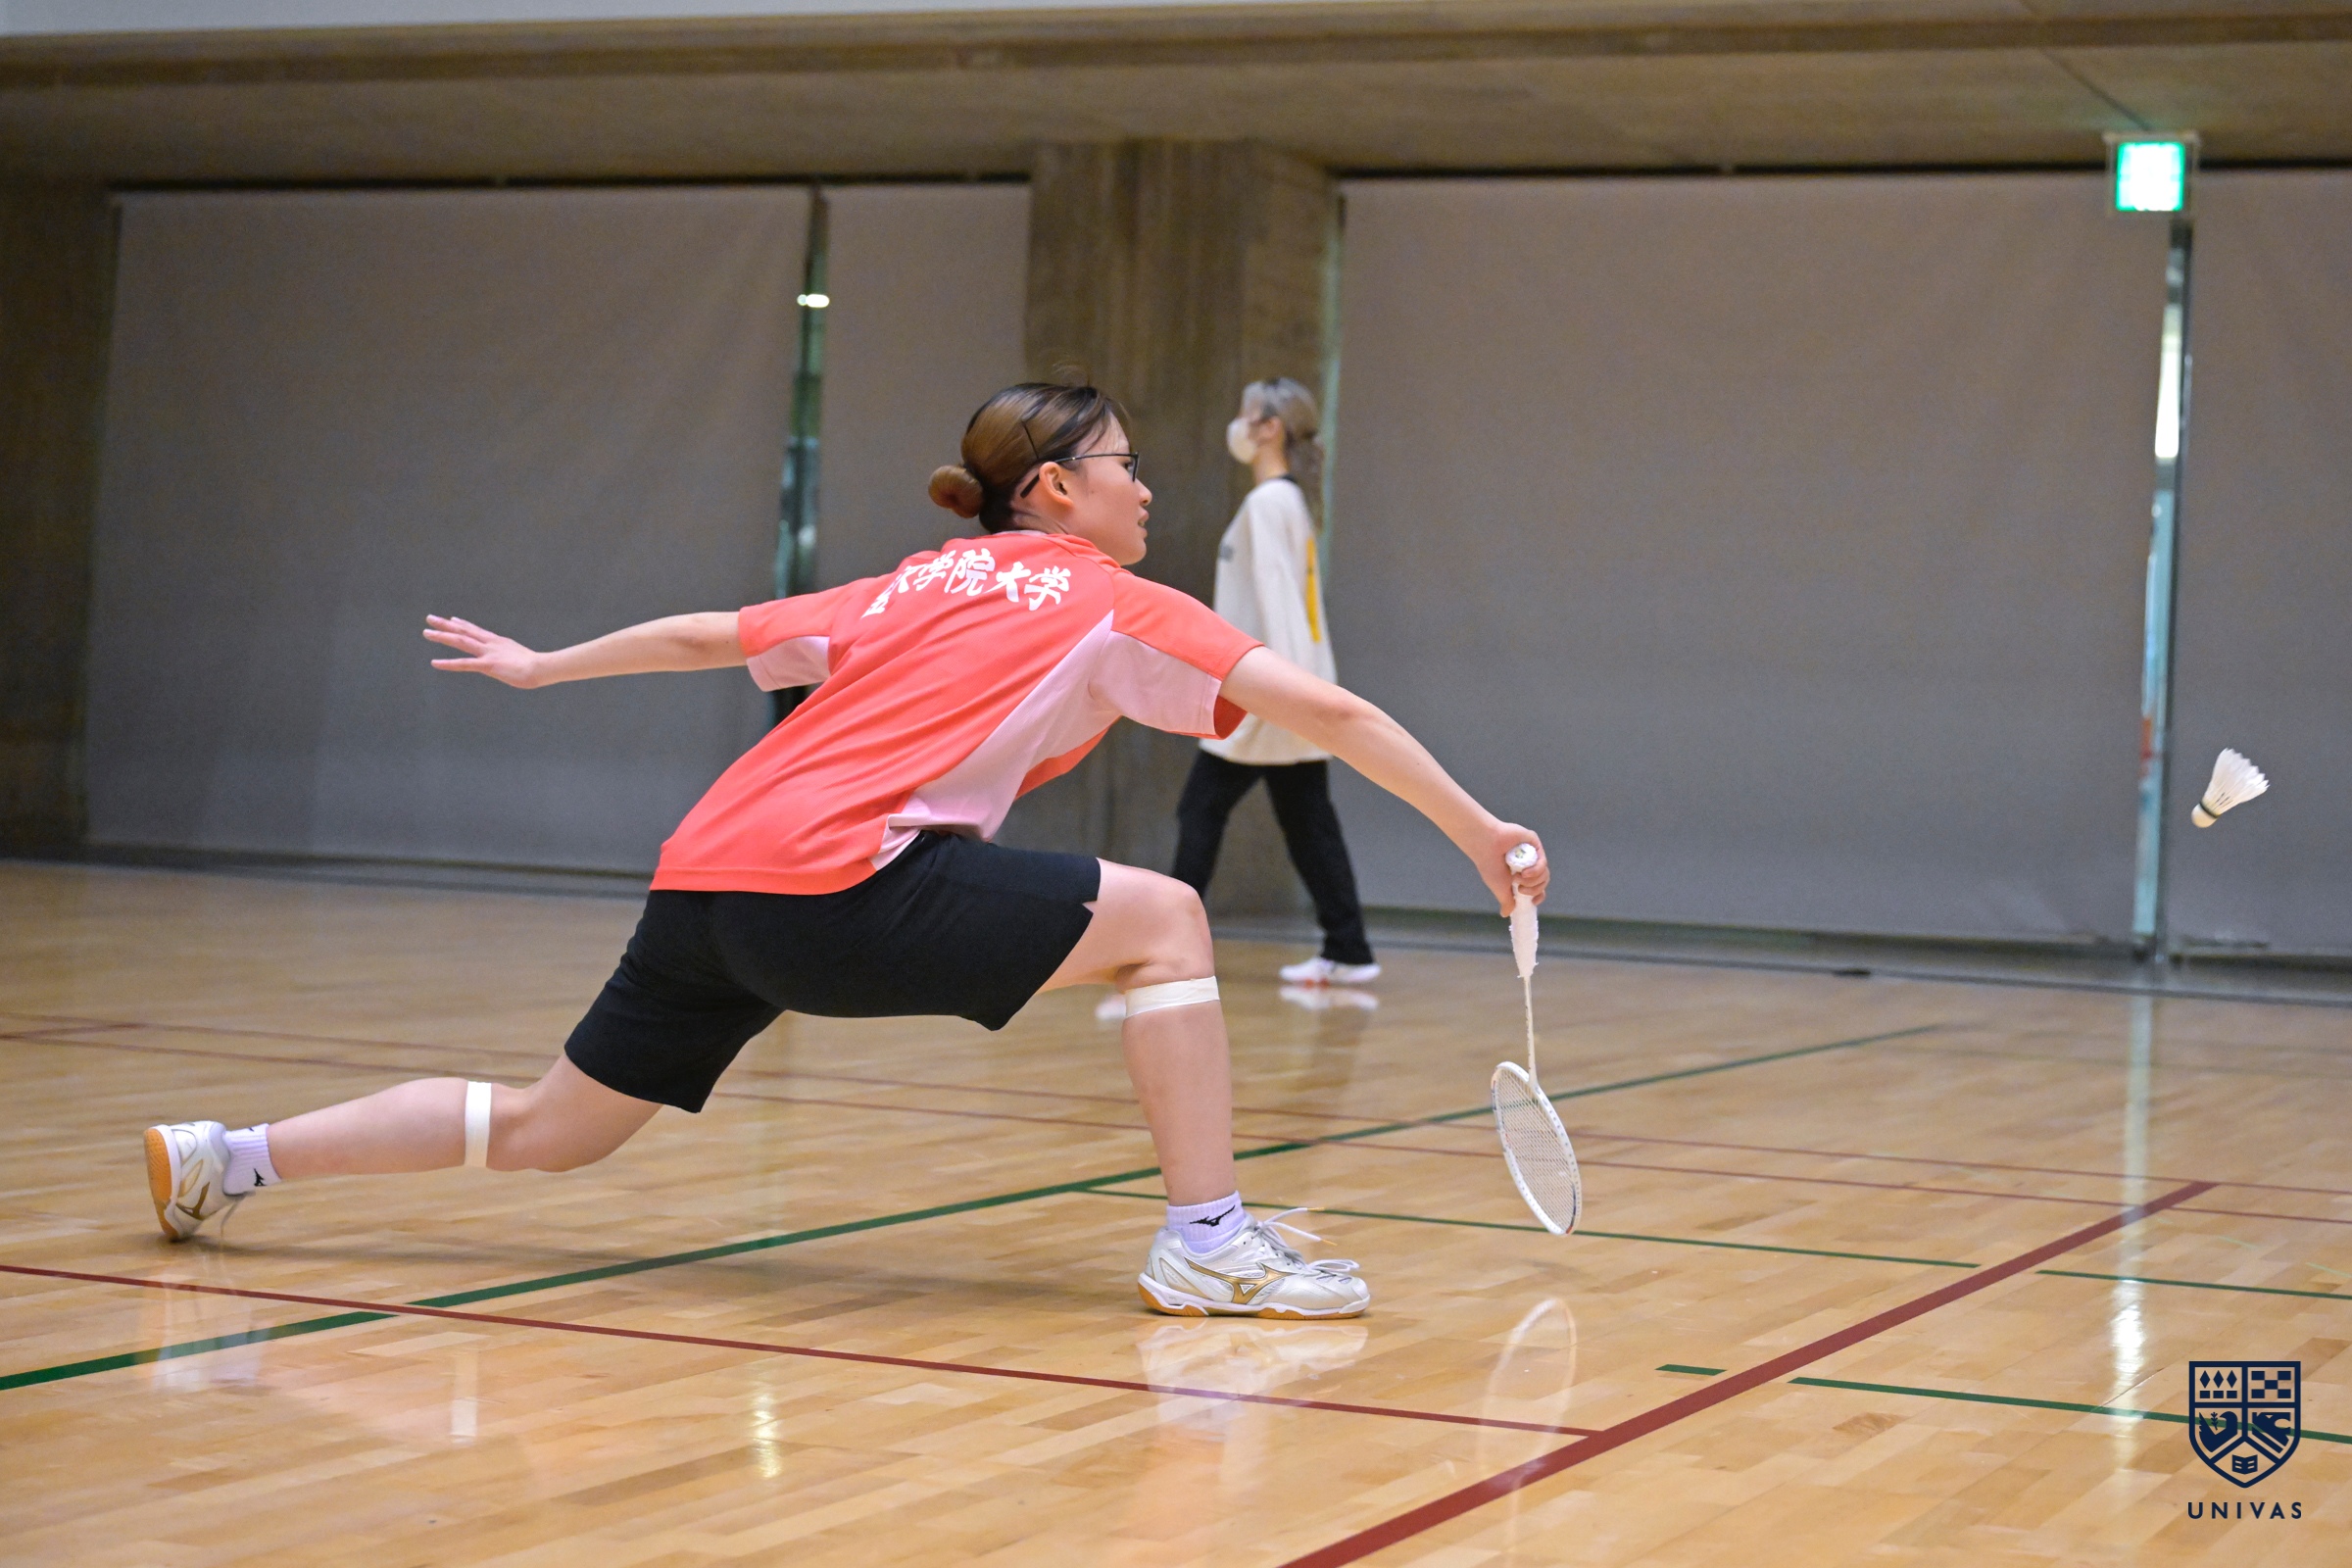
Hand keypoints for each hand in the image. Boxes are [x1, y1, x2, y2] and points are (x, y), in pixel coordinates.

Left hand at [424, 615, 542, 687]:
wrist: (542, 667)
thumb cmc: (537, 666)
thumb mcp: (522, 658)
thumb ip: (513, 658)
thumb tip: (515, 663)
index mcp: (499, 642)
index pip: (477, 630)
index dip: (463, 624)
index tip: (452, 618)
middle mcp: (490, 643)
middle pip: (464, 630)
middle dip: (445, 624)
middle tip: (430, 618)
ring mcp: (488, 653)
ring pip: (460, 641)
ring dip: (442, 636)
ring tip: (426, 632)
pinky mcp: (488, 665)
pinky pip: (464, 664)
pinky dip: (448, 663)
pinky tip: (435, 663)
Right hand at [1476, 824, 1547, 916]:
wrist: (1486, 846)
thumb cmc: (1490, 866)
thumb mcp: (1499, 889)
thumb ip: (1507, 901)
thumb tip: (1505, 914)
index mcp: (1520, 873)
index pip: (1538, 887)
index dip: (1539, 895)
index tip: (1533, 901)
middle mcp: (1528, 863)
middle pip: (1543, 881)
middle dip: (1534, 889)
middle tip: (1521, 888)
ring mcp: (1531, 853)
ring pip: (1545, 873)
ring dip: (1533, 880)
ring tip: (1518, 878)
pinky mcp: (1534, 843)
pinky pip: (1543, 861)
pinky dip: (1536, 870)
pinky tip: (1525, 872)